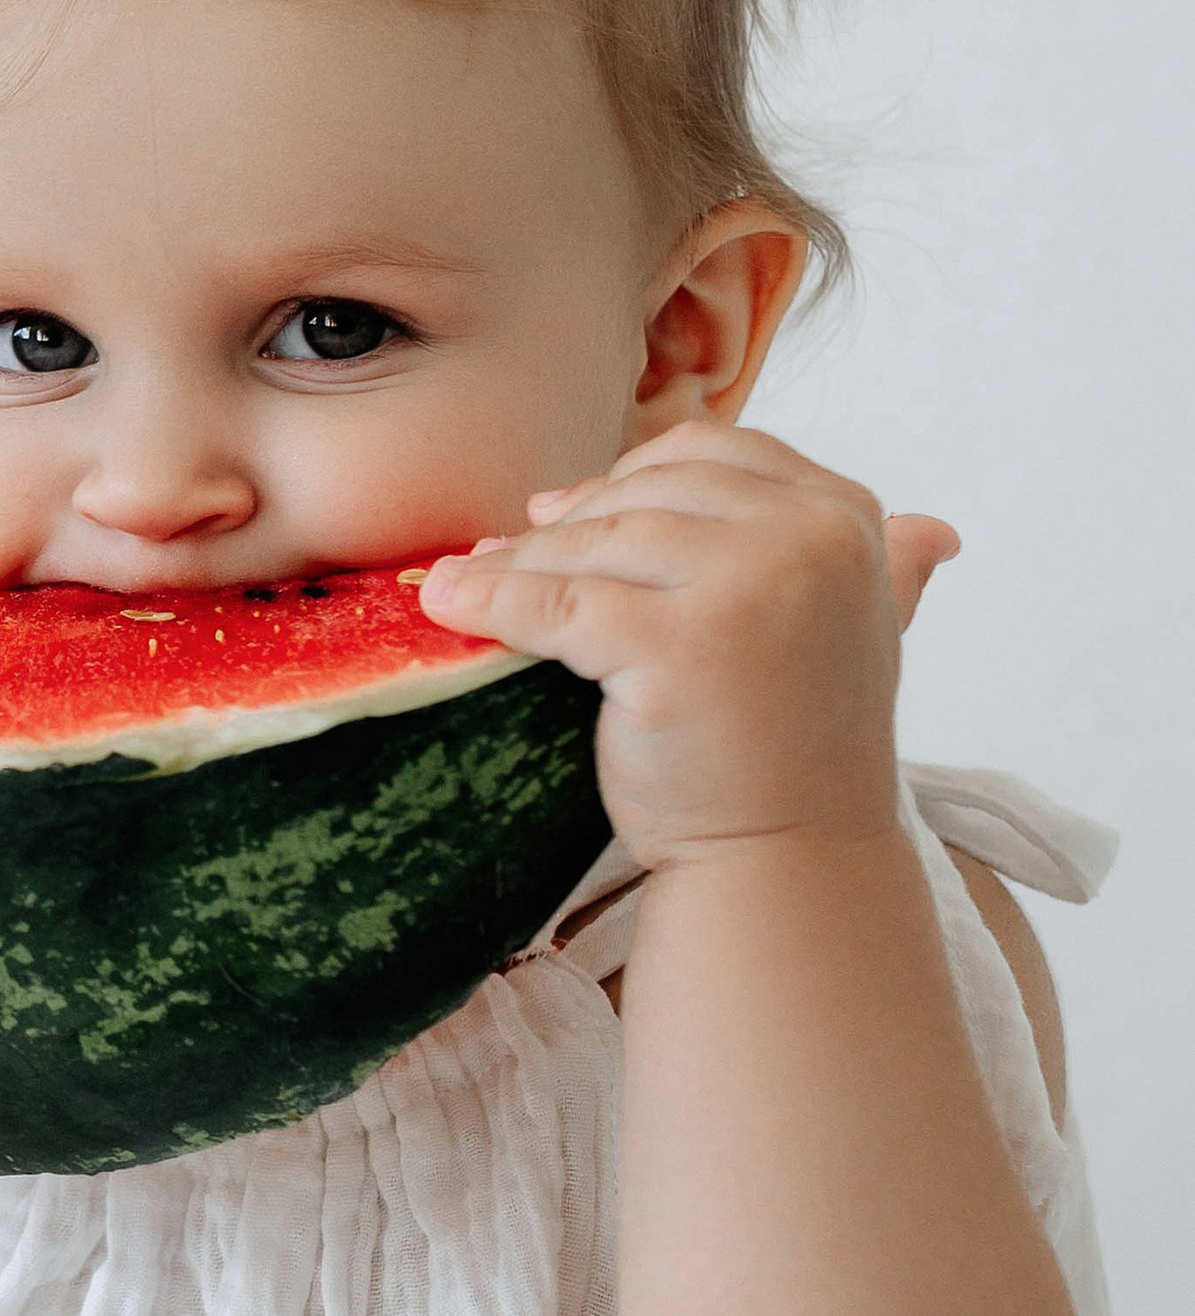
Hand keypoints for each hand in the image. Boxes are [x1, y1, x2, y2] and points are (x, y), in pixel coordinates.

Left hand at [416, 421, 958, 875]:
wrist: (790, 863)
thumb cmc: (796, 747)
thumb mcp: (841, 630)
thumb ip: (845, 560)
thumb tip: (866, 512)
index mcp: (847, 516)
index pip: (710, 453)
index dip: (626, 478)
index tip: (564, 510)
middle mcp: (812, 537)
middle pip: (646, 494)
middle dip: (567, 524)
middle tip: (508, 550)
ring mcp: (749, 587)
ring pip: (595, 544)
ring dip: (521, 561)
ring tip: (472, 578)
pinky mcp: (680, 645)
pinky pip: (557, 604)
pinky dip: (494, 600)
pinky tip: (450, 603)